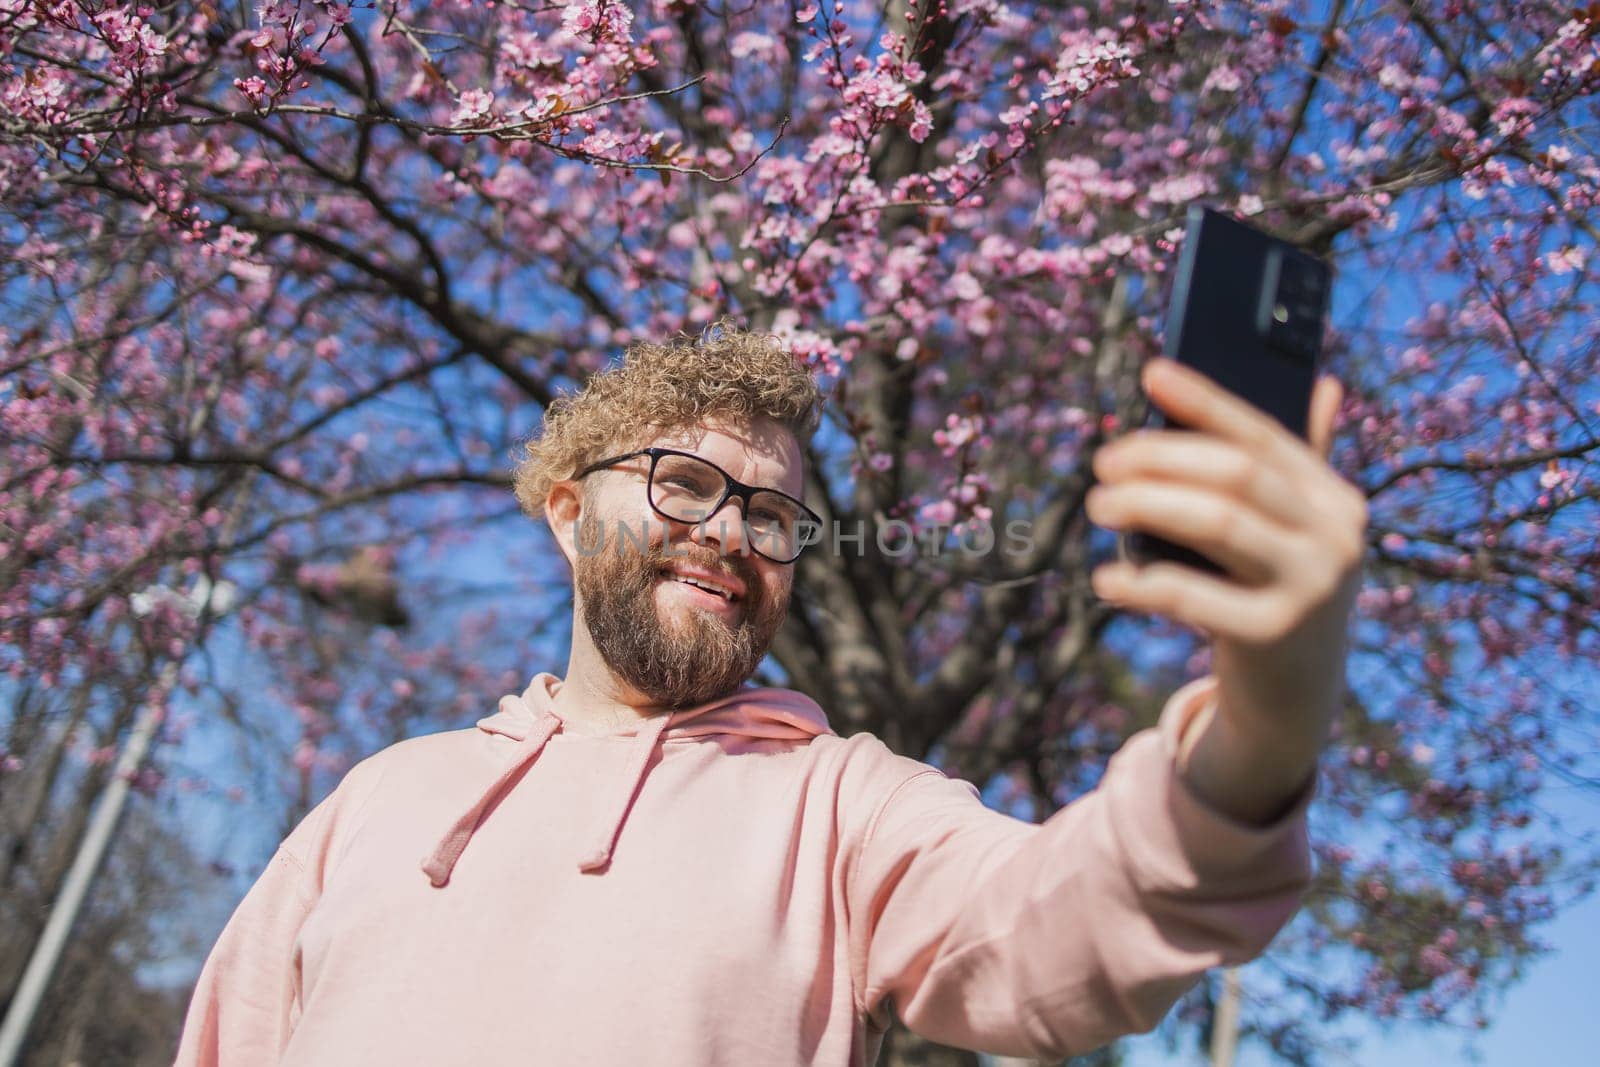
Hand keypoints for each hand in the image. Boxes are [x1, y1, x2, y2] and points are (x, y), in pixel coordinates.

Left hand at [1084, 358, 1367, 820]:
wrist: (1294, 699)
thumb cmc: (1278, 595)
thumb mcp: (1298, 532)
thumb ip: (1301, 465)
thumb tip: (1320, 382)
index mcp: (1336, 499)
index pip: (1263, 435)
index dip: (1205, 402)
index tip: (1151, 374)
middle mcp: (1336, 538)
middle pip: (1235, 474)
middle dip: (1160, 459)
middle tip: (1102, 464)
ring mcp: (1311, 588)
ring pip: (1217, 522)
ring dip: (1148, 505)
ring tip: (1099, 506)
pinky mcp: (1273, 637)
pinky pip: (1194, 597)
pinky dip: (1144, 583)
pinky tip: (1106, 579)